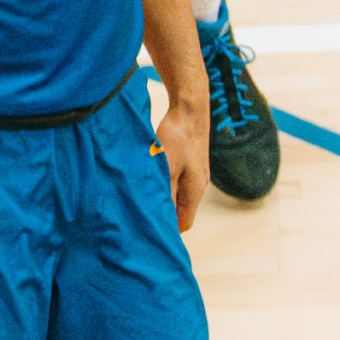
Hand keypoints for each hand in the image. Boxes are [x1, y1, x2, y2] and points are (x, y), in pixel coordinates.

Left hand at [156, 97, 209, 231]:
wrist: (190, 109)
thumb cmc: (178, 136)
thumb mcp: (167, 167)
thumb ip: (165, 192)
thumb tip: (158, 215)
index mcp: (194, 191)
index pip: (183, 224)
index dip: (168, 230)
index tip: (148, 228)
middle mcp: (199, 186)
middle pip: (182, 212)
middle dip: (164, 216)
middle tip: (140, 215)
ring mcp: (197, 175)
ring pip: (180, 197)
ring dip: (164, 200)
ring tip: (144, 198)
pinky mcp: (192, 164)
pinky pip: (179, 184)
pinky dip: (167, 187)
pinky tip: (152, 179)